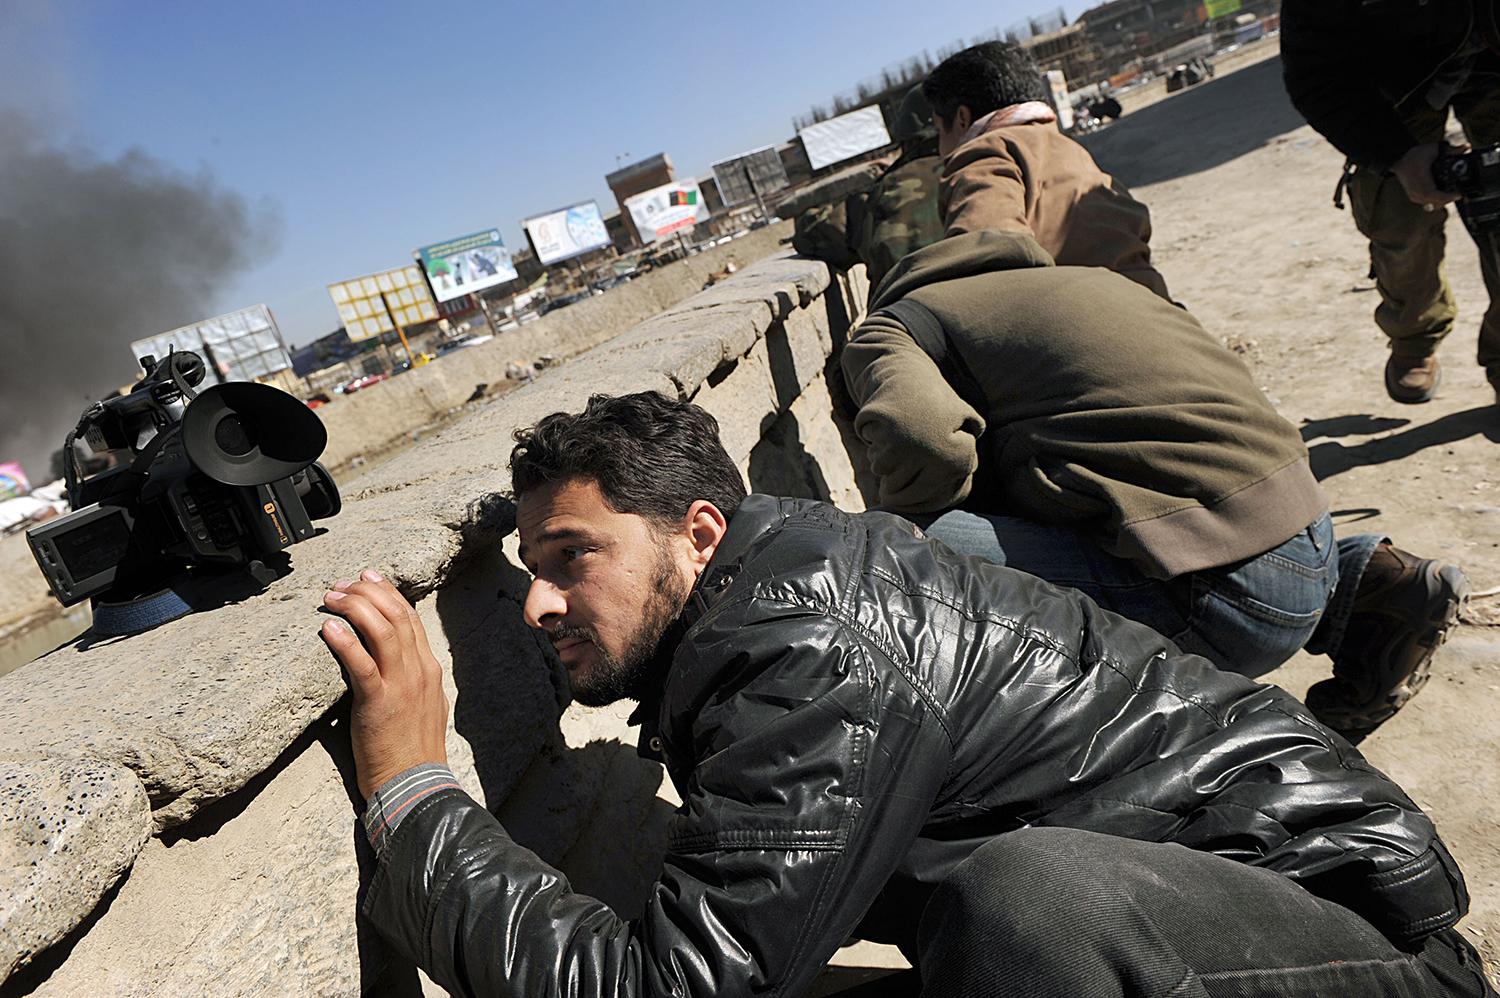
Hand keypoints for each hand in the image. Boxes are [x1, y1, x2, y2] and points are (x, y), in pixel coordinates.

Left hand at [320, 570, 448, 799]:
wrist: (415, 785)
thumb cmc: (412, 752)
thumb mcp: (423, 706)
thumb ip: (411, 680)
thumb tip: (395, 661)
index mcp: (428, 669)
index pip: (411, 618)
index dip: (388, 592)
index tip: (367, 578)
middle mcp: (419, 671)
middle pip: (397, 614)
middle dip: (367, 592)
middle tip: (342, 584)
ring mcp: (401, 686)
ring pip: (383, 630)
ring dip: (355, 607)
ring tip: (332, 598)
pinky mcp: (379, 703)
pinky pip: (362, 663)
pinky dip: (345, 641)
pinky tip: (328, 628)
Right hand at [1390, 143, 1460, 206]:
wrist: (1398, 160)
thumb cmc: (1414, 156)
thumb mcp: (1433, 149)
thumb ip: (1451, 149)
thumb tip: (1467, 146)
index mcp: (1422, 183)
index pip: (1437, 196)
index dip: (1449, 197)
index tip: (1459, 194)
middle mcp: (1417, 192)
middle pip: (1436, 203)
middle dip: (1448, 199)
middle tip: (1457, 193)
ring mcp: (1414, 195)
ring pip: (1431, 204)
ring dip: (1441, 200)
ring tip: (1450, 194)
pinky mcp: (1413, 196)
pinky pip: (1426, 202)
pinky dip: (1434, 199)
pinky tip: (1440, 193)